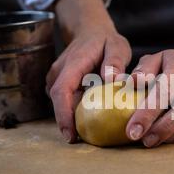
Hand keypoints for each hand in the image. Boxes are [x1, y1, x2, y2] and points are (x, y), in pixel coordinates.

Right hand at [47, 0, 130, 142]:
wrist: (90, 31)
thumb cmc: (106, 40)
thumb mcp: (117, 46)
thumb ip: (115, 61)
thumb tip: (111, 80)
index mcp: (73, 63)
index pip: (62, 92)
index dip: (63, 115)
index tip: (70, 135)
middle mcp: (59, 71)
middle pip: (58, 102)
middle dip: (66, 123)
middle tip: (81, 142)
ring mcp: (56, 77)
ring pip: (59, 102)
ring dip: (69, 118)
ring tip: (84, 134)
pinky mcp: (59, 82)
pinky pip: (63, 100)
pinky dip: (72, 111)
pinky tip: (85, 121)